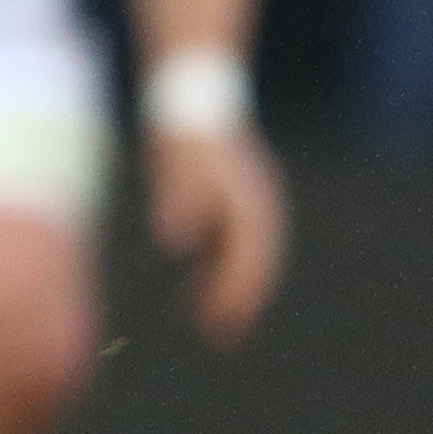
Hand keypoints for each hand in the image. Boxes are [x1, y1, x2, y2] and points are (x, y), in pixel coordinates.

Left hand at [146, 125, 286, 345]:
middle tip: (221, 337)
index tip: (222, 324)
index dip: (238, 293)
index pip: (253, 259)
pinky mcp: (234, 208)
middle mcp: (261, 209)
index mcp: (253, 204)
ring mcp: (251, 208)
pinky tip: (191, 299)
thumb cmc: (184, 136)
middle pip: (257, 265)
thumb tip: (171, 240)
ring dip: (230, 293)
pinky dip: (216, 276)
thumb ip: (179, 200)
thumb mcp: (180, 165)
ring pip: (246, 262)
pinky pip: (231, 252)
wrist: (194, 95)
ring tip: (210, 327)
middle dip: (241, 301)